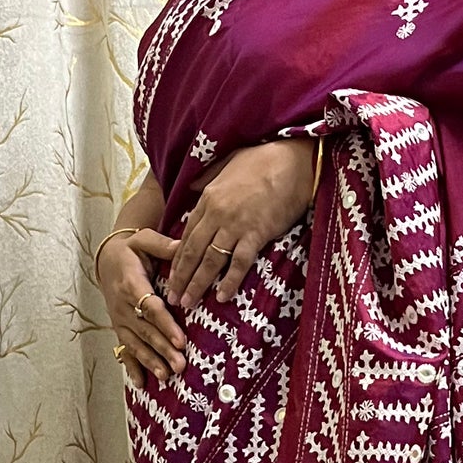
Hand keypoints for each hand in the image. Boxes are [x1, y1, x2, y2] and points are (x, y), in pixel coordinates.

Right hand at [99, 228, 185, 386]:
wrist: (107, 259)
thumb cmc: (131, 249)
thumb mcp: (144, 240)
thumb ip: (163, 245)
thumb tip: (184, 246)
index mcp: (131, 284)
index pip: (150, 307)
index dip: (165, 325)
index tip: (181, 339)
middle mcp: (123, 306)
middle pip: (145, 331)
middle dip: (163, 349)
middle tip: (180, 364)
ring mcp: (120, 320)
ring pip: (135, 344)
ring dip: (151, 362)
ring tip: (166, 377)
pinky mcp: (119, 328)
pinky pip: (124, 349)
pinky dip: (132, 367)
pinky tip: (141, 385)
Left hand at [166, 137, 315, 310]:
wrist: (290, 161)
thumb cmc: (263, 159)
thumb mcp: (227, 163)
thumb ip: (208, 177)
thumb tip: (193, 186)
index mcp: (208, 198)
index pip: (187, 234)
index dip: (177, 258)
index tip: (171, 275)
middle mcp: (217, 214)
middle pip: (192, 251)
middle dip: (180, 277)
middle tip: (172, 297)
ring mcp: (235, 225)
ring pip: (210, 260)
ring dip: (198, 284)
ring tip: (188, 303)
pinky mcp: (256, 234)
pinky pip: (239, 262)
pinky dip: (230, 281)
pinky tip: (222, 296)